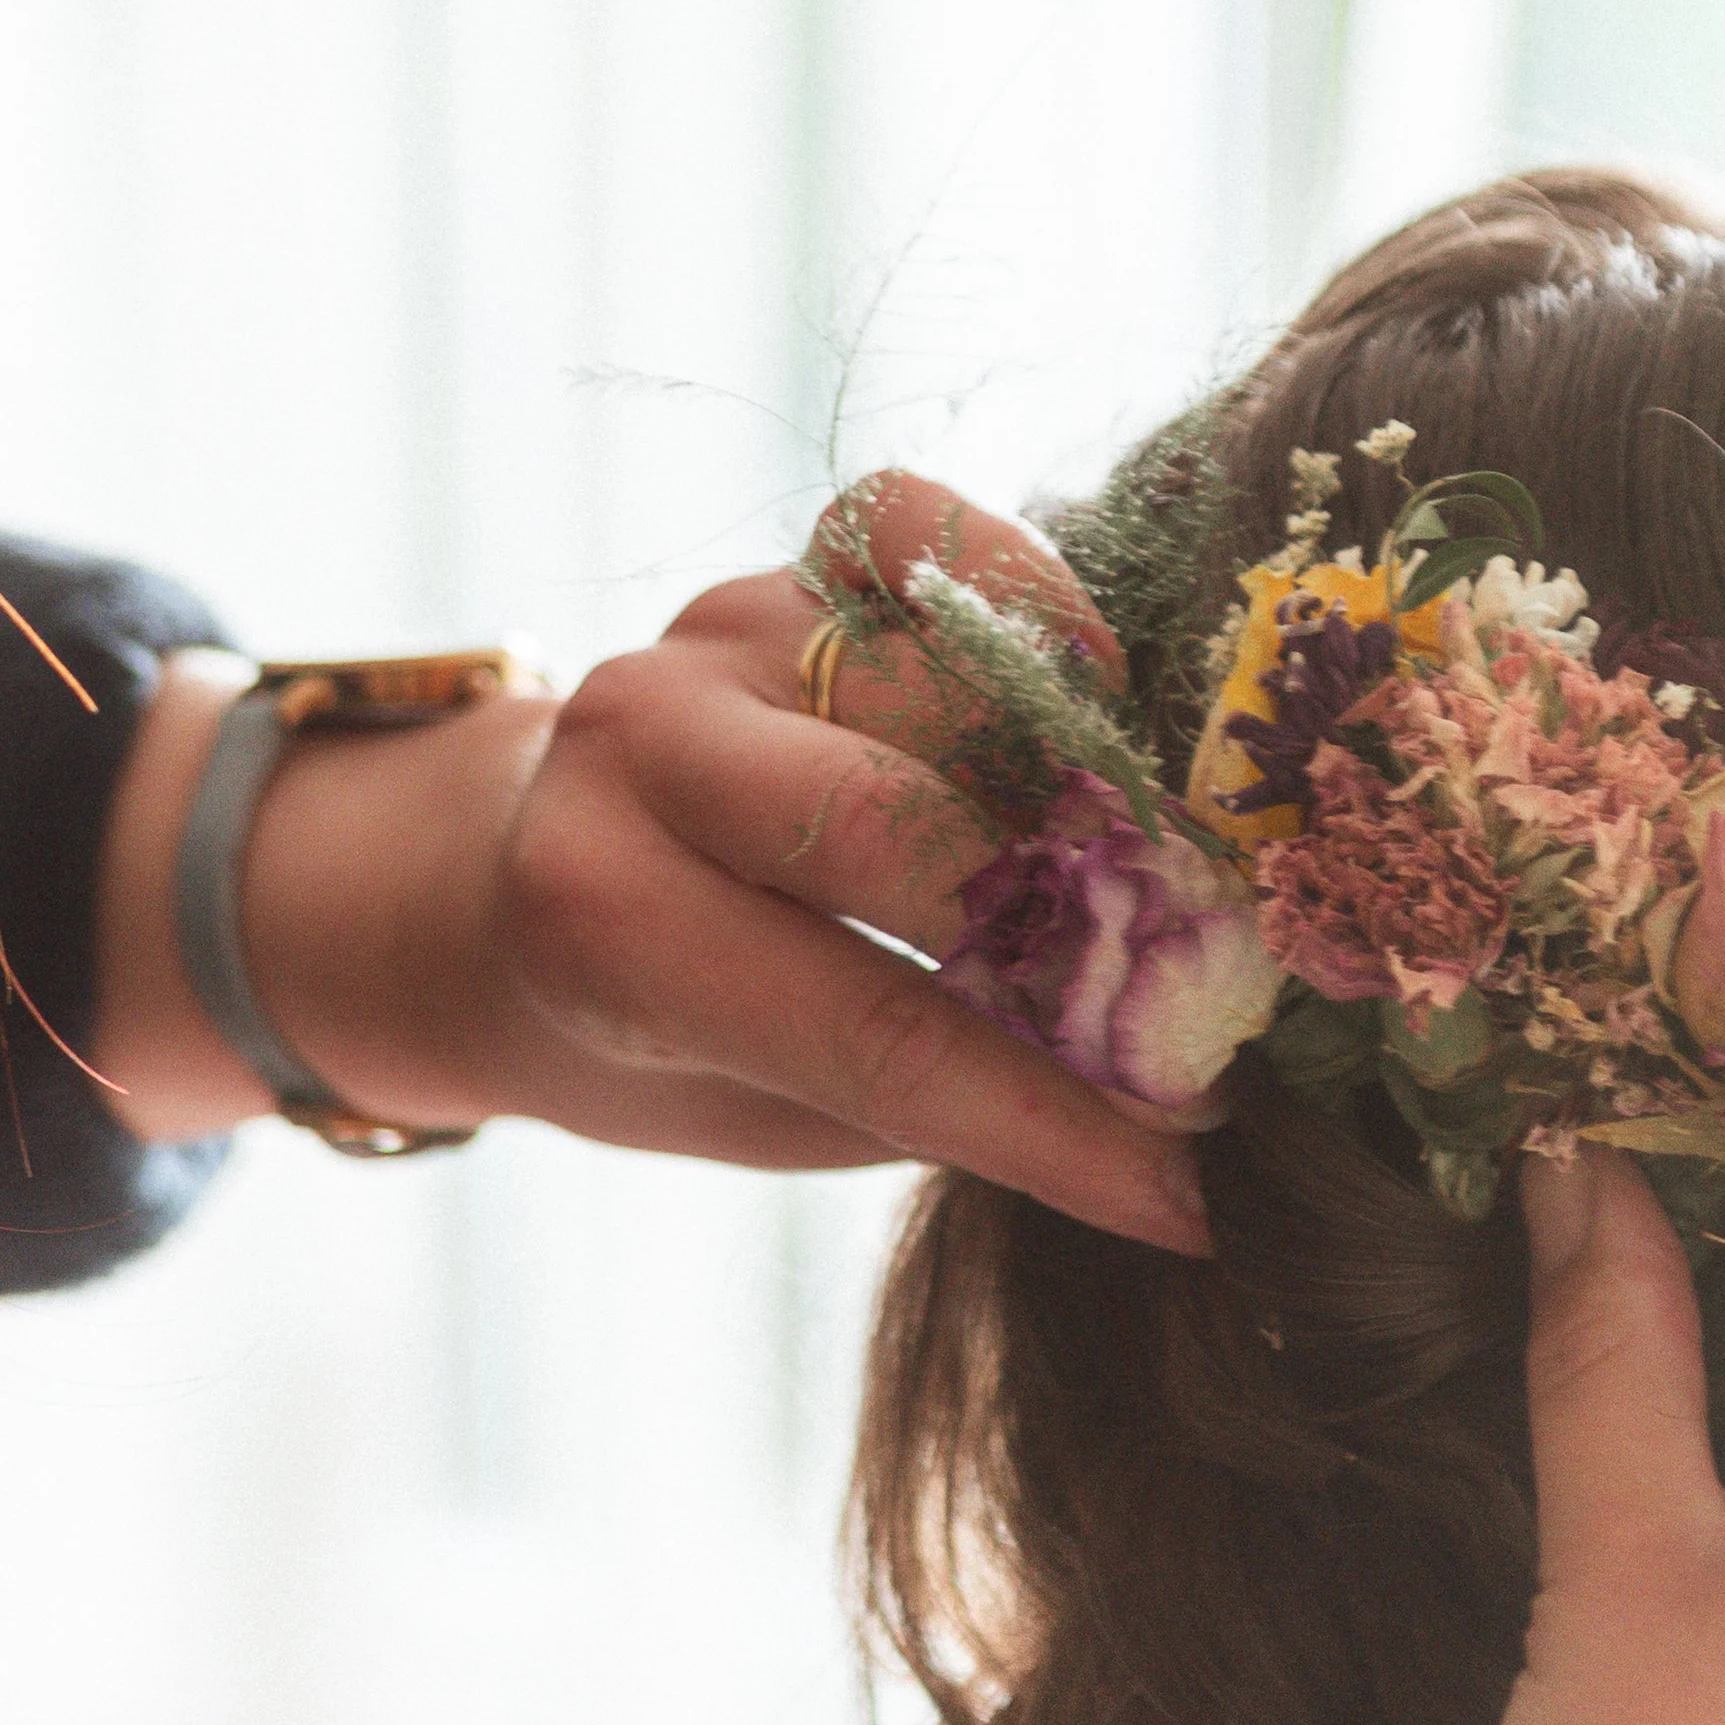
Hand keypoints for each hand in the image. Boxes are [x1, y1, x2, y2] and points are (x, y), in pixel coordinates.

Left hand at [94, 476, 1208, 1256]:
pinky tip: (1097, 689)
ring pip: (950, 685)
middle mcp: (644, 750)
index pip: (878, 1032)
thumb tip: (1175, 1121)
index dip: (1048, 1120)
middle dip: (1081, 935)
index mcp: (607, 926)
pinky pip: (924, 534)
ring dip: (1085, 788)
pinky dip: (1029, 597)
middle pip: (913, 829)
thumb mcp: (768, 1113)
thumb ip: (941, 1099)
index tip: (1186, 1191)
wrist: (515, 889)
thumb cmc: (668, 1038)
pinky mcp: (786, 565)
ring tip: (1171, 884)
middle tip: (1209, 1018)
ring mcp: (718, 637)